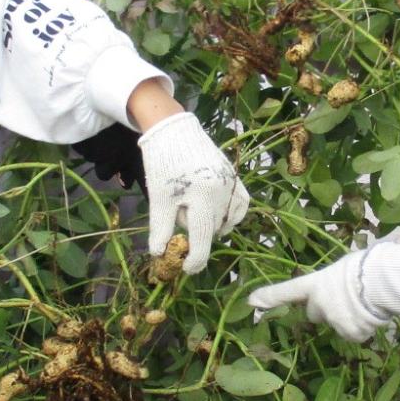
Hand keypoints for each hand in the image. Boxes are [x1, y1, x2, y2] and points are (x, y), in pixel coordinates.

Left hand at [139, 113, 250, 274]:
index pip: (203, 237)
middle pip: (212, 229)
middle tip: (177, 219)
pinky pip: (240, 205)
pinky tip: (215, 214)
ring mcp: (232, 184)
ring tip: (192, 211)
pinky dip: (230, 215)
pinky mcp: (235, 177)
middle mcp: (223, 191)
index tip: (186, 269)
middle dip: (196, 234)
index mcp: (203, 196)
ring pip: (227, 220)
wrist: (174, 130)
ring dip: (212, 225)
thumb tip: (160, 255)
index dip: (195, 258)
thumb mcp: (159, 198)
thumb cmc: (162, 164)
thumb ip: (161, 228)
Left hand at [248, 252, 388, 342]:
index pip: (287, 290)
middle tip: (346, 300)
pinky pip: (354, 334)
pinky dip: (362, 328)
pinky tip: (370, 315)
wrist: (381, 282)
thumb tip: (341, 290)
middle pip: (315, 314)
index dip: (269, 297)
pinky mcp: (347, 332)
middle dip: (326, 311)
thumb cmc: (366, 268)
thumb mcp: (343, 268)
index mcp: (315, 283)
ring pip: (338, 324)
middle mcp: (318, 303)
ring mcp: (331, 319)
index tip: (252, 302)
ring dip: (349, 319)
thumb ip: (332, 283)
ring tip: (365, 304)